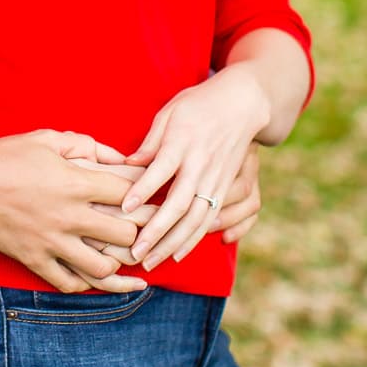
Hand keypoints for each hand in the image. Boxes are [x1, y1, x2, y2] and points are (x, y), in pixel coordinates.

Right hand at [0, 130, 148, 293]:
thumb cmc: (6, 155)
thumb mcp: (47, 138)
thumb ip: (87, 145)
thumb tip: (120, 156)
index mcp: (74, 183)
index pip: (127, 196)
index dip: (147, 199)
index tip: (156, 202)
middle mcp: (67, 215)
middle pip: (124, 236)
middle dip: (139, 235)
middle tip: (149, 235)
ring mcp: (51, 241)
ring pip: (100, 268)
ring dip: (118, 266)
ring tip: (128, 264)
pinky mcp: (33, 259)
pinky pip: (67, 282)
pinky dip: (86, 284)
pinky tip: (97, 280)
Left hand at [120, 66, 269, 270]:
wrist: (242, 104)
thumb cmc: (198, 105)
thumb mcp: (170, 112)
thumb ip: (151, 141)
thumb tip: (129, 163)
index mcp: (183, 143)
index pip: (160, 170)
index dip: (142, 190)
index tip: (124, 208)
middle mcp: (200, 165)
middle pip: (179, 205)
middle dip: (156, 232)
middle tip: (134, 253)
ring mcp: (215, 179)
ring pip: (195, 219)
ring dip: (173, 244)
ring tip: (151, 262)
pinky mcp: (225, 188)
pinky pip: (209, 220)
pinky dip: (193, 240)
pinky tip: (177, 254)